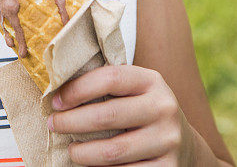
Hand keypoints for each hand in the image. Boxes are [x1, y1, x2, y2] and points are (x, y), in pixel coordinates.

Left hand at [47, 64, 192, 164]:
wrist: (183, 142)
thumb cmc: (140, 110)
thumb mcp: (131, 89)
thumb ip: (103, 84)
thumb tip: (57, 91)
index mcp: (150, 81)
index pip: (109, 78)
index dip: (77, 89)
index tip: (55, 101)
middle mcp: (163, 108)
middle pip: (107, 116)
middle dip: (71, 122)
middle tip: (53, 125)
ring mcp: (168, 139)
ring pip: (113, 151)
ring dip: (83, 153)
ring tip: (71, 150)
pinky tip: (92, 166)